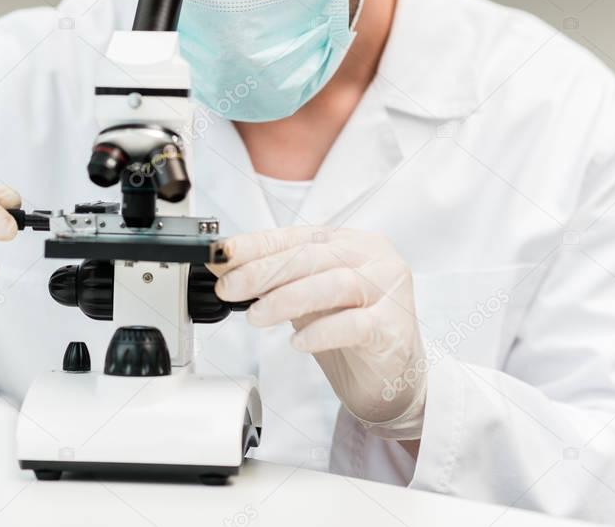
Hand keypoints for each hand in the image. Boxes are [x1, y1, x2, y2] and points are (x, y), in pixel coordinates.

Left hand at [208, 226, 426, 440]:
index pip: (294, 237)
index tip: (221, 254)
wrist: (391, 377)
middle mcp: (372, 258)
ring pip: (332, 284)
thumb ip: (273, 281)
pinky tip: (297, 341)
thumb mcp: (304, 299)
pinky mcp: (393, 327)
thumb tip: (224, 268)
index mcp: (348, 242)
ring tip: (256, 316)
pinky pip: (355, 324)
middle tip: (230, 287)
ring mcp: (387, 290)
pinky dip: (321, 331)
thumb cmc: (348, 331)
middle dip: (263, 272)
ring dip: (286, 299)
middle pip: (311, 257)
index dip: (255, 245)